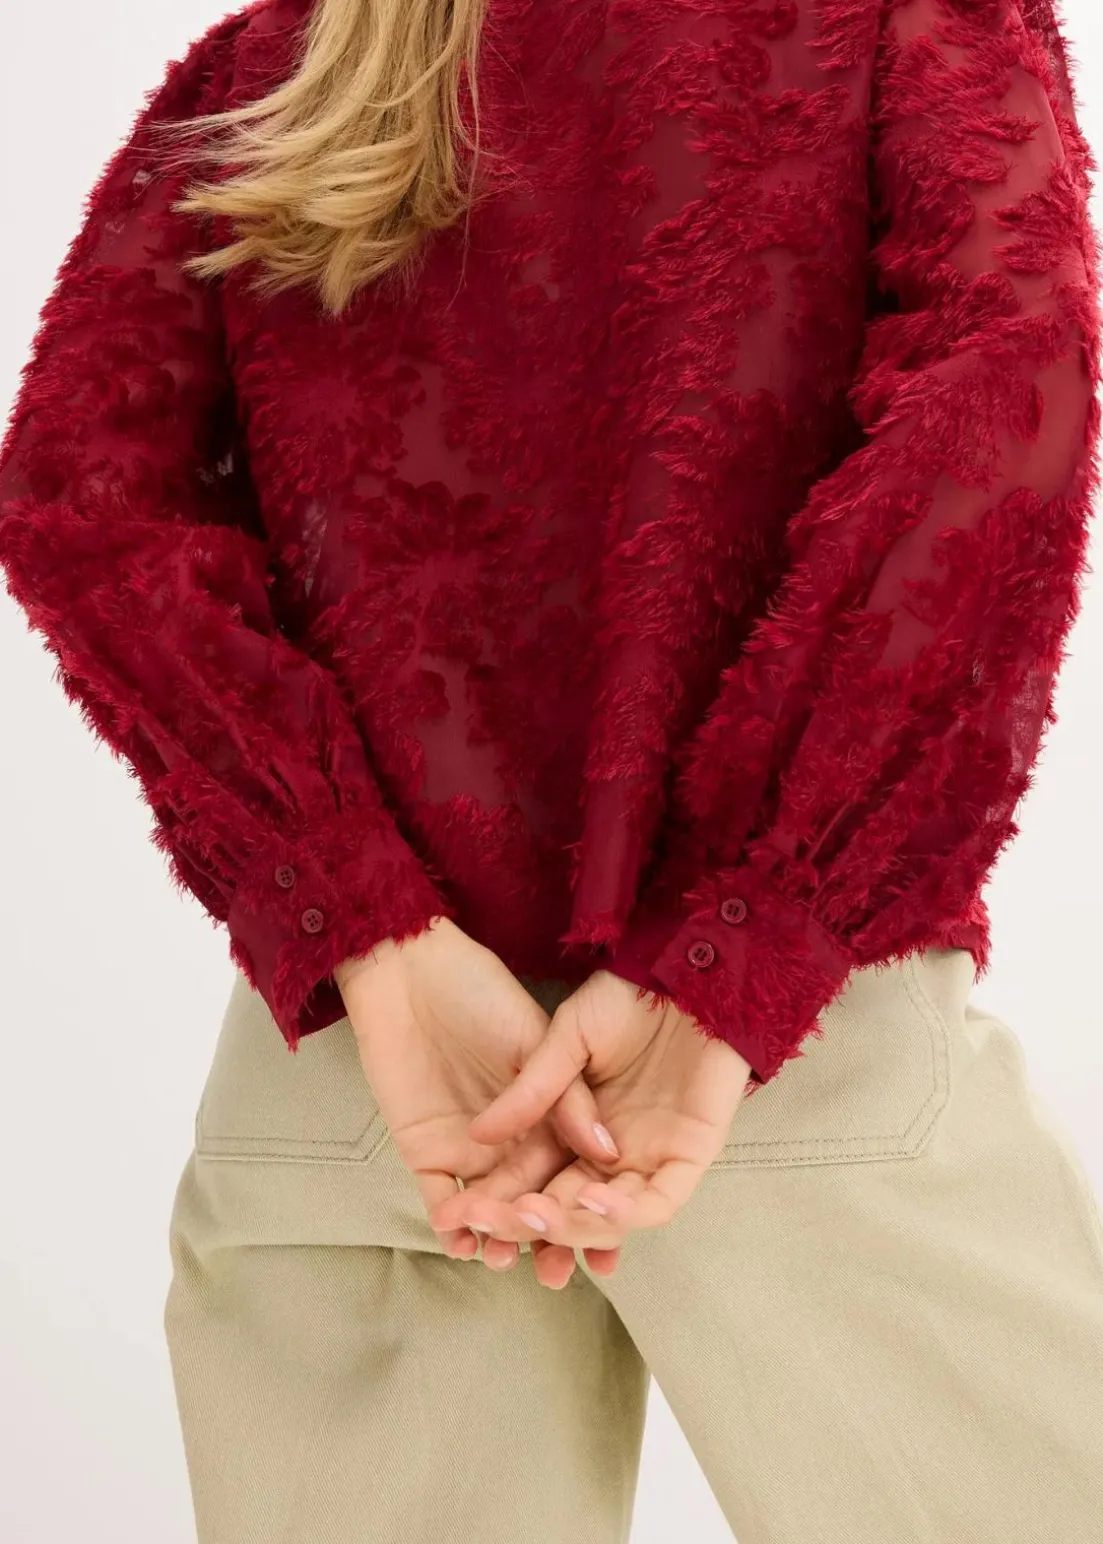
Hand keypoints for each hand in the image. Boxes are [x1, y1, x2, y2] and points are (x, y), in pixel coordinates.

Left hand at [334, 919, 622, 1286]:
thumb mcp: (537, 1042)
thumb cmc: (481, 995)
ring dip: (498, 1239)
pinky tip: (461, 1243)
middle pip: (535, 1200)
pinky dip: (451, 1224)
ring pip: (490, 1208)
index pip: (574, 1173)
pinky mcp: (427, 1151)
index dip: (591, 1212)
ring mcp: (472, 1149)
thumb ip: (569, 1098)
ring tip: (504, 1261)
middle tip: (552, 1275)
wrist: (411, 975)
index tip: (605, 1252)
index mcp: (550, 1112)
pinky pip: (442, 1198)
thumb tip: (610, 1152)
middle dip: (545, 1241)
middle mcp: (516, 1138)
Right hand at [429, 969, 752, 1253]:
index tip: (455, 1214)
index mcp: (579, 1133)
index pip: (534, 1183)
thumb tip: (476, 1136)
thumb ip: (530, 1089)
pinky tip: (589, 1201)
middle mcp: (612, 1156)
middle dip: (524, 1227)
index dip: (497, 1203)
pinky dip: (624, 1213)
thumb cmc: (628, 999)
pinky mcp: (689, 1157)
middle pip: (565, 1212)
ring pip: (608, 1220)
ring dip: (569, 1226)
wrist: (684, 973)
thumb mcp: (567, 1039)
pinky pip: (657, 1203)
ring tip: (530, 1214)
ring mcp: (651, 1160)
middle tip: (485, 1225)